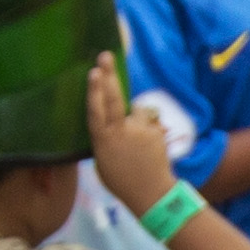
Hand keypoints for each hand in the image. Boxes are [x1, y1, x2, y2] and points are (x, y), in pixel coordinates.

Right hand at [89, 58, 174, 212]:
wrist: (151, 193)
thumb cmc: (121, 180)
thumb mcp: (102, 162)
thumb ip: (105, 138)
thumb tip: (109, 122)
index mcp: (103, 141)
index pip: (96, 111)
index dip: (94, 91)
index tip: (93, 73)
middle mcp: (120, 132)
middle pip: (114, 99)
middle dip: (109, 75)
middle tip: (105, 56)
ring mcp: (140, 131)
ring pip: (137, 110)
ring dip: (137, 117)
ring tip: (138, 141)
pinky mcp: (156, 132)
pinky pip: (150, 122)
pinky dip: (148, 128)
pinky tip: (149, 147)